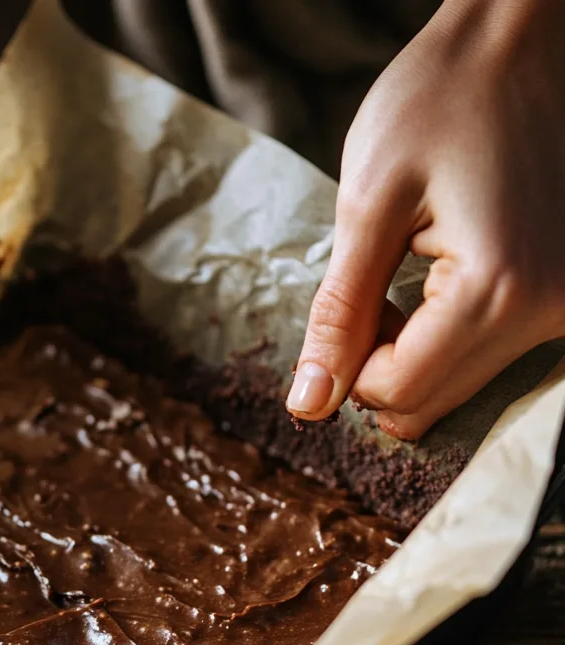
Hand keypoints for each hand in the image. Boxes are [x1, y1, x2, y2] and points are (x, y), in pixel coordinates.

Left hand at [287, 0, 564, 439]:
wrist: (523, 35)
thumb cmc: (439, 100)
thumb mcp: (368, 206)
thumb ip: (339, 315)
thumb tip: (308, 404)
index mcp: (501, 290)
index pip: (398, 391)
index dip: (347, 367)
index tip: (347, 304)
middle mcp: (552, 310)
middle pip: (430, 402)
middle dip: (377, 365)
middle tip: (371, 290)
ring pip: (458, 387)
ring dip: (411, 352)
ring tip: (407, 273)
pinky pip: (490, 354)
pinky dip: (446, 335)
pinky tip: (440, 274)